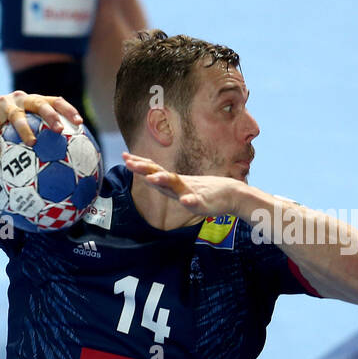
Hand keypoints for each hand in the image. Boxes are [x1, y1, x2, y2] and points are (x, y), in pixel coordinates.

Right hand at [0, 91, 83, 162]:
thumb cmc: (3, 125)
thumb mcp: (20, 125)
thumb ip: (37, 134)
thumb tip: (59, 161)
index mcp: (33, 101)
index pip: (55, 101)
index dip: (68, 110)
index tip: (80, 123)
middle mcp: (21, 99)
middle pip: (39, 103)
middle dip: (51, 115)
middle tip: (59, 130)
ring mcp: (4, 104)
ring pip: (17, 116)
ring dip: (25, 129)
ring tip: (32, 143)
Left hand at [121, 153, 240, 214]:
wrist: (232, 194)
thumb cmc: (206, 191)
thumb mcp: (181, 187)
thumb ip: (165, 182)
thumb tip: (147, 175)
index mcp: (174, 182)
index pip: (153, 170)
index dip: (139, 164)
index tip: (125, 156)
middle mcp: (180, 185)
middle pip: (160, 174)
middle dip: (145, 169)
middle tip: (130, 162)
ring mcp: (192, 192)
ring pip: (176, 186)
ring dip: (164, 180)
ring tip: (152, 177)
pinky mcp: (204, 203)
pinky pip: (196, 202)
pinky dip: (190, 201)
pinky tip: (185, 201)